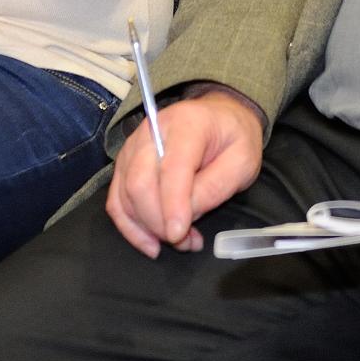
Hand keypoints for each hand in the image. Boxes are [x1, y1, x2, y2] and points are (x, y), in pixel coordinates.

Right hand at [105, 88, 265, 256]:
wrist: (219, 118)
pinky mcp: (125, 163)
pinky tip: (149, 242)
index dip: (172, 205)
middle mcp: (152, 132)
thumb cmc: (233, 139)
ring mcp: (133, 147)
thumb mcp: (243, 161)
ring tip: (179, 242)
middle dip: (157, 222)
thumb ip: (216, 186)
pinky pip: (116, 200)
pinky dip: (129, 226)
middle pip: (139, 183)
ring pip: (125, 195)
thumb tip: (187, 214)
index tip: (179, 234)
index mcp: (186, 125)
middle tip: (184, 241)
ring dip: (147, 228)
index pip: (171, 168)